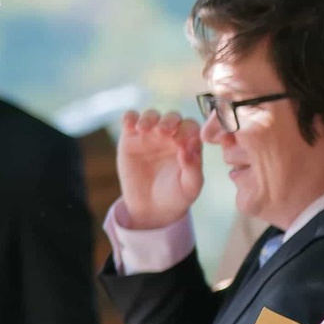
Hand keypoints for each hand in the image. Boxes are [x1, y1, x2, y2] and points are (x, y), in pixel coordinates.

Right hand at [117, 106, 203, 229]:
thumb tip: (188, 148)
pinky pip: (130, 120)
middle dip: (169, 121)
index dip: (188, 130)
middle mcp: (171, 135)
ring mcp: (150, 135)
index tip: (182, 142)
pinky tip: (131, 126)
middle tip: (164, 131)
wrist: (151, 208)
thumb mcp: (190, 186)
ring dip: (149, 118)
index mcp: (189, 143)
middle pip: (172, 117)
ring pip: (151, 115)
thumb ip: (192, 168)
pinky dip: (130, 118)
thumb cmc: (176, 196)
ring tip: (144, 129)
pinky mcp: (130, 138)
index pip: (191, 128)